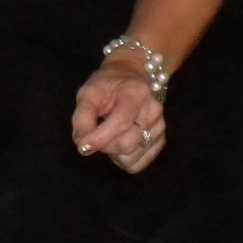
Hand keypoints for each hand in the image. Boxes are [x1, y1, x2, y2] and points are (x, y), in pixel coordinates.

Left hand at [71, 56, 165, 173]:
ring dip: (113, 154)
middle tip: (96, 133)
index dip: (100, 138)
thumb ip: (83, 116)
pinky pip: (137, 165)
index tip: (83, 146)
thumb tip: (82, 144)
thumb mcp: (89, 92)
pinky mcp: (160, 142)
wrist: (131, 77)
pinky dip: (123, 159)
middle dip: (104, 145)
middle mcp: (154, 111)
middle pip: (126, 144)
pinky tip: (119, 142)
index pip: (120, 123)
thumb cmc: (108, 85)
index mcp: (137, 93)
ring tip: (109, 135)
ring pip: (131, 159)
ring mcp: (160, 128)